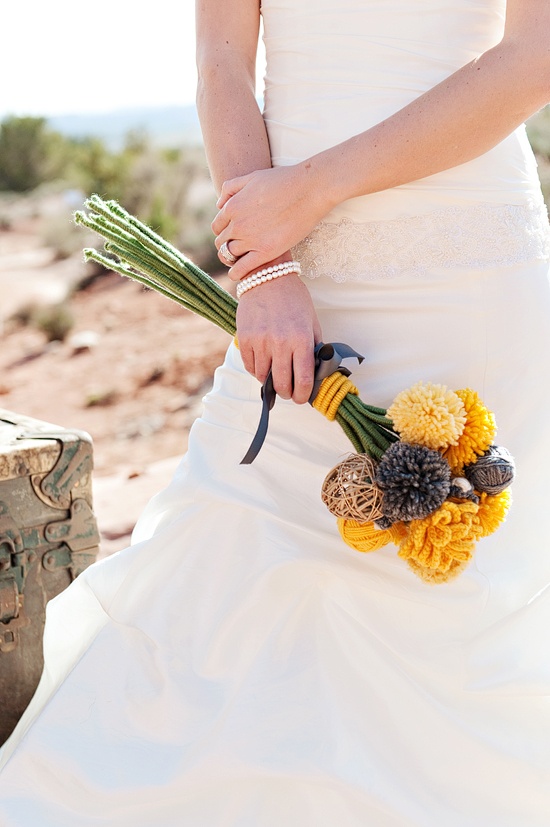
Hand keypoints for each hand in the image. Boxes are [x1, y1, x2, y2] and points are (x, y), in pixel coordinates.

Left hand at [212, 162, 330, 280]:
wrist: (309, 190)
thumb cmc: (284, 181)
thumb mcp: (252, 177)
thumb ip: (231, 189)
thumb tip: (219, 205)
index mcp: (232, 207)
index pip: (217, 226)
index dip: (224, 230)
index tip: (232, 233)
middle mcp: (238, 225)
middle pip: (221, 241)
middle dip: (227, 243)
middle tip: (238, 246)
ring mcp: (251, 240)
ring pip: (229, 255)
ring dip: (231, 258)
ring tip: (239, 259)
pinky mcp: (266, 253)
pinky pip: (241, 269)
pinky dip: (236, 273)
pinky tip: (237, 274)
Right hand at [236, 269, 321, 403]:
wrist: (267, 277)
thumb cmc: (294, 300)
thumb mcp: (311, 322)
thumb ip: (313, 348)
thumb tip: (314, 373)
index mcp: (301, 340)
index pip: (303, 380)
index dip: (302, 395)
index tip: (301, 398)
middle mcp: (280, 343)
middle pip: (281, 384)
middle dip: (287, 394)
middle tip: (288, 392)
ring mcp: (260, 342)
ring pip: (263, 378)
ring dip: (270, 382)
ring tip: (275, 377)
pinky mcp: (244, 339)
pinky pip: (249, 366)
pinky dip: (256, 371)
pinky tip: (263, 365)